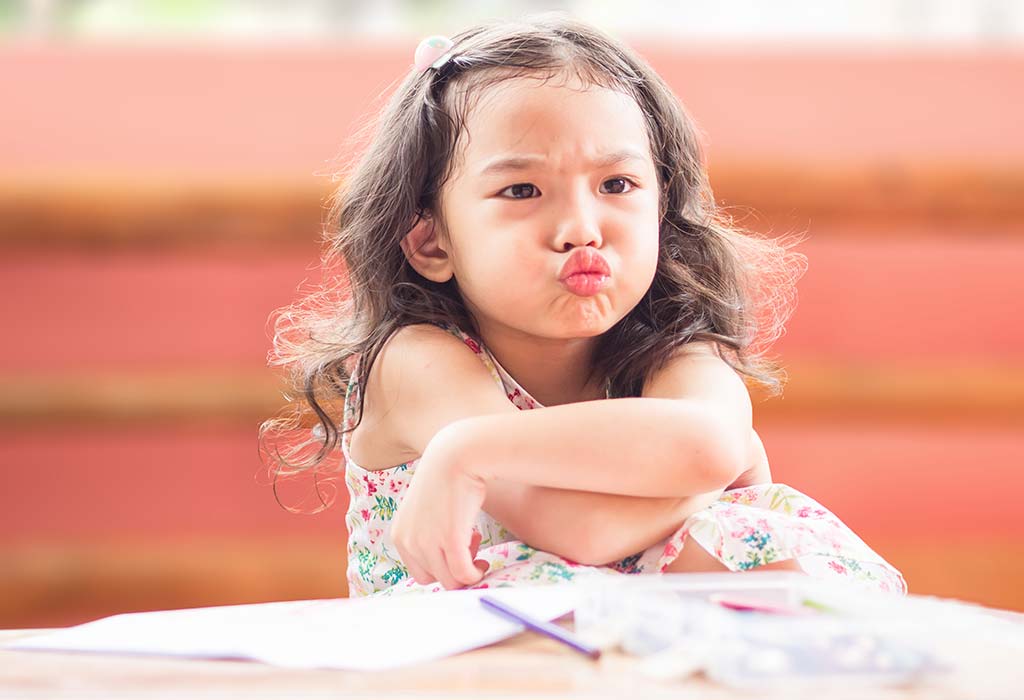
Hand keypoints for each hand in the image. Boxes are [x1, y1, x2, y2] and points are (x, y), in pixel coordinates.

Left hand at [390, 426, 488, 589]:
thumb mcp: (426, 508)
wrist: (456, 456)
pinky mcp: (449, 541)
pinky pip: (464, 575)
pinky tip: (483, 560)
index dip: (441, 565)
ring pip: (450, 580)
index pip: (418, 571)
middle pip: (433, 579)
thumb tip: (440, 551)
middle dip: (452, 568)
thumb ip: (426, 530)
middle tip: (469, 545)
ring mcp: (427, 543)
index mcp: (400, 535)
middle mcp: (408, 542)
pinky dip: (475, 574)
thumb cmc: (447, 477)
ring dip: (466, 571)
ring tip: (475, 545)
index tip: (456, 546)